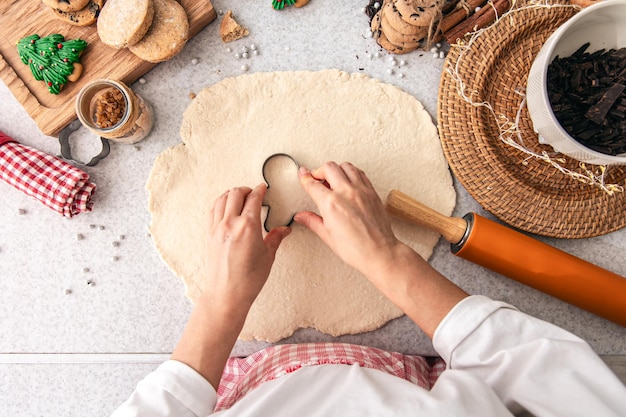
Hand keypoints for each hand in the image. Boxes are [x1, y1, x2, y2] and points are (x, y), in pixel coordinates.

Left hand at [202, 184, 290, 311]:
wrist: (226, 294)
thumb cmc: (248, 279)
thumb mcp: (268, 256)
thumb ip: (275, 238)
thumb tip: (284, 229)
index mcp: (248, 226)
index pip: (254, 198)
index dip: (260, 190)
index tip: (264, 189)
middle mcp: (231, 223)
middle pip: (236, 193)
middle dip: (246, 190)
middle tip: (254, 193)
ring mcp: (217, 228)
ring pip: (222, 198)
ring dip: (232, 194)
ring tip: (240, 197)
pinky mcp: (209, 234)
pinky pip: (213, 210)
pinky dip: (220, 203)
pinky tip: (226, 206)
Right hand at [294, 162, 467, 338]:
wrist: (383, 256)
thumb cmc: (357, 253)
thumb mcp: (330, 239)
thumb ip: (314, 222)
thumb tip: (301, 216)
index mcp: (332, 204)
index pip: (313, 183)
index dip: (305, 178)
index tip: (301, 176)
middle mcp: (347, 193)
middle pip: (329, 168)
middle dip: (319, 170)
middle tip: (315, 178)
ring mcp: (362, 191)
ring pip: (345, 167)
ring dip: (335, 169)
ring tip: (330, 178)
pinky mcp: (373, 193)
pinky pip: (360, 173)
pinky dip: (351, 172)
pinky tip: (348, 181)